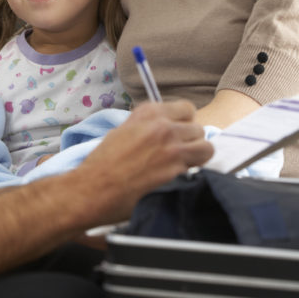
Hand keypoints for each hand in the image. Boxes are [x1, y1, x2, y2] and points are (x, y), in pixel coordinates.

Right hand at [76, 101, 212, 222]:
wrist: (92, 188)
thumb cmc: (102, 163)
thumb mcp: (123, 131)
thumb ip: (146, 126)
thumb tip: (164, 129)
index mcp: (148, 112)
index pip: (186, 109)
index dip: (184, 123)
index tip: (177, 134)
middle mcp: (162, 125)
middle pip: (197, 128)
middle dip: (190, 141)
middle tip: (178, 154)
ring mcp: (171, 146)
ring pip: (205, 146)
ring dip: (197, 157)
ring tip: (182, 166)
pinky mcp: (176, 169)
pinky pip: (199, 167)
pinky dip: (192, 173)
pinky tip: (176, 178)